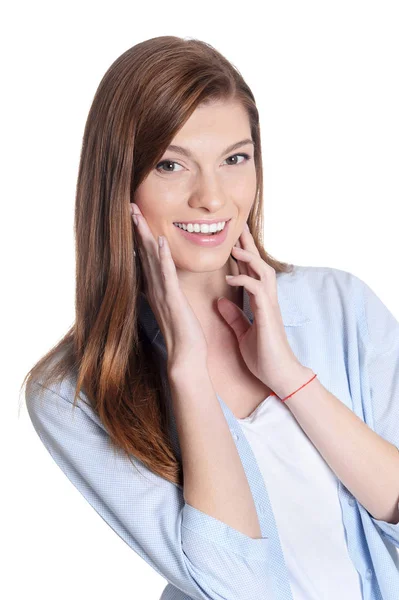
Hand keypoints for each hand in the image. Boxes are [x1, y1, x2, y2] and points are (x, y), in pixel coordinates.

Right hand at [131, 203, 207, 370]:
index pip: (146, 256)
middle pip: (144, 252)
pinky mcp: (172, 300)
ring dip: (145, 235)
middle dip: (138, 228)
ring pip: (151, 258)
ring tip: (138, 214)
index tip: (136, 216)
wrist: (186, 357)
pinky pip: (167, 274)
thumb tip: (161, 283)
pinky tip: (161, 241)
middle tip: (130, 206)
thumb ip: (167, 292)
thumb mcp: (174, 309)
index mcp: (157, 288)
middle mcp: (155, 288)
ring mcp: (162, 293)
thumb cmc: (184, 334)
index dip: (141, 235)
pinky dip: (163, 257)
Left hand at [217, 224, 304, 396]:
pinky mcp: (268, 315)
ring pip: (264, 271)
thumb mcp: (243, 334)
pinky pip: (258, 290)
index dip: (243, 255)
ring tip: (233, 248)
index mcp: (260, 302)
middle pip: (260, 264)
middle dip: (249, 245)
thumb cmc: (264, 357)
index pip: (252, 272)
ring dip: (249, 258)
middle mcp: (267, 299)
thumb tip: (219, 302)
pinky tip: (230, 279)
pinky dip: (244, 281)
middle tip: (237, 227)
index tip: (232, 239)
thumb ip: (233, 317)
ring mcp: (270, 306)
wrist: (280, 376)